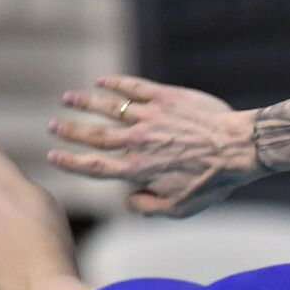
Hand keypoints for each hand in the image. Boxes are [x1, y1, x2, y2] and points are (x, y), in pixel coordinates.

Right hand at [48, 75, 263, 217]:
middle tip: (51, 125)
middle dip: (69, 130)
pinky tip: (103, 81)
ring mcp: (150, 117)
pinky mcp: (165, 98)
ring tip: (67, 98)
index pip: (95, 166)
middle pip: (94, 135)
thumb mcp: (179, 209)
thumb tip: (127, 201)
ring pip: (109, 107)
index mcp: (138, 170)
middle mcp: (138, 142)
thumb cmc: (212, 182)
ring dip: (85, 102)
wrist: (238, 149)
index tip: (53, 157)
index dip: (71, 162)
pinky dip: (116, 83)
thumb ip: (148, 208)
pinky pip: (134, 88)